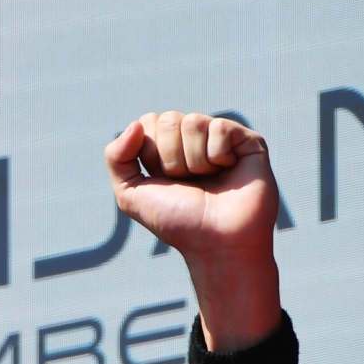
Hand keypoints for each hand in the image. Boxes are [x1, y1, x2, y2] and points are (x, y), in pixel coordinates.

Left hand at [108, 112, 281, 351]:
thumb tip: (135, 125)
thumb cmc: (178, 222)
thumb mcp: (131, 195)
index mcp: (167, 147)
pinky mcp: (247, 141)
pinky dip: (218, 156)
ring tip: (210, 181)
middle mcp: (193, 139)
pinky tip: (228, 172)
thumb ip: (116, 158)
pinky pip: (220, 128)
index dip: (151, 154)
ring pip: (193, 122)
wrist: (218, 244)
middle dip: (171, 158)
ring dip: (195, 161)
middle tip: (189, 183)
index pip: (148, 122)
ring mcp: (220, 138)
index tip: (165, 181)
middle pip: (168, 120)